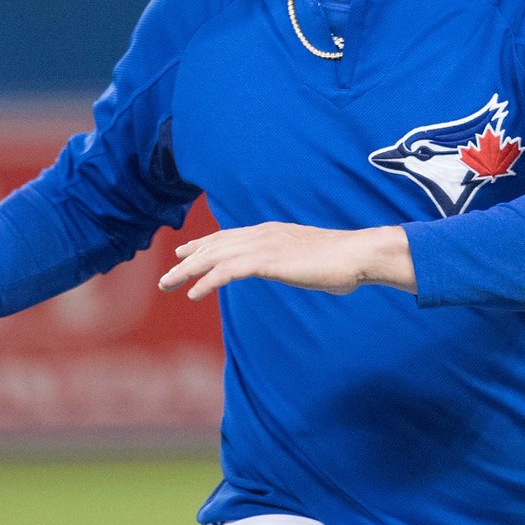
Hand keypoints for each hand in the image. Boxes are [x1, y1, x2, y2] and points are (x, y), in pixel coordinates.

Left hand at [159, 222, 413, 300]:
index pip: (228, 236)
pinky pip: (228, 271)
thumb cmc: (342, 262)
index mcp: (271, 232)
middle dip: (187, 261)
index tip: (184, 252)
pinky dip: (208, 280)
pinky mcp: (268, 261)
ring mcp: (264, 246)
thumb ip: (294, 263)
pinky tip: (194, 292)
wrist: (358, 255)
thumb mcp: (309, 260)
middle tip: (166, 279)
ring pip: (215, 257)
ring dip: (188, 272)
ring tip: (168, 285)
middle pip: (215, 246)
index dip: (203, 244)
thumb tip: (296, 269)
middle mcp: (263, 234)